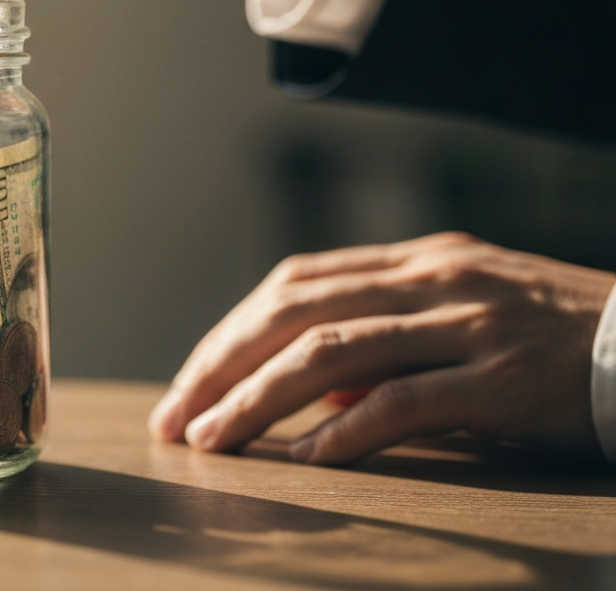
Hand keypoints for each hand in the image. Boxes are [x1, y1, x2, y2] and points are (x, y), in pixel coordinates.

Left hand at [148, 232, 614, 463]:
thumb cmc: (543, 336)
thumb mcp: (453, 316)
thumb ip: (381, 341)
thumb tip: (308, 390)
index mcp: (409, 260)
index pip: (292, 284)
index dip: (231, 331)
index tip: (190, 380)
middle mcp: (426, 277)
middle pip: (294, 310)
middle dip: (222, 363)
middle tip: (177, 416)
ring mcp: (464, 320)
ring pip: (334, 350)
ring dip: (261, 397)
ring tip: (213, 439)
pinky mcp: (502, 374)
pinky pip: (409, 401)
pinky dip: (349, 429)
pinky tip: (309, 459)